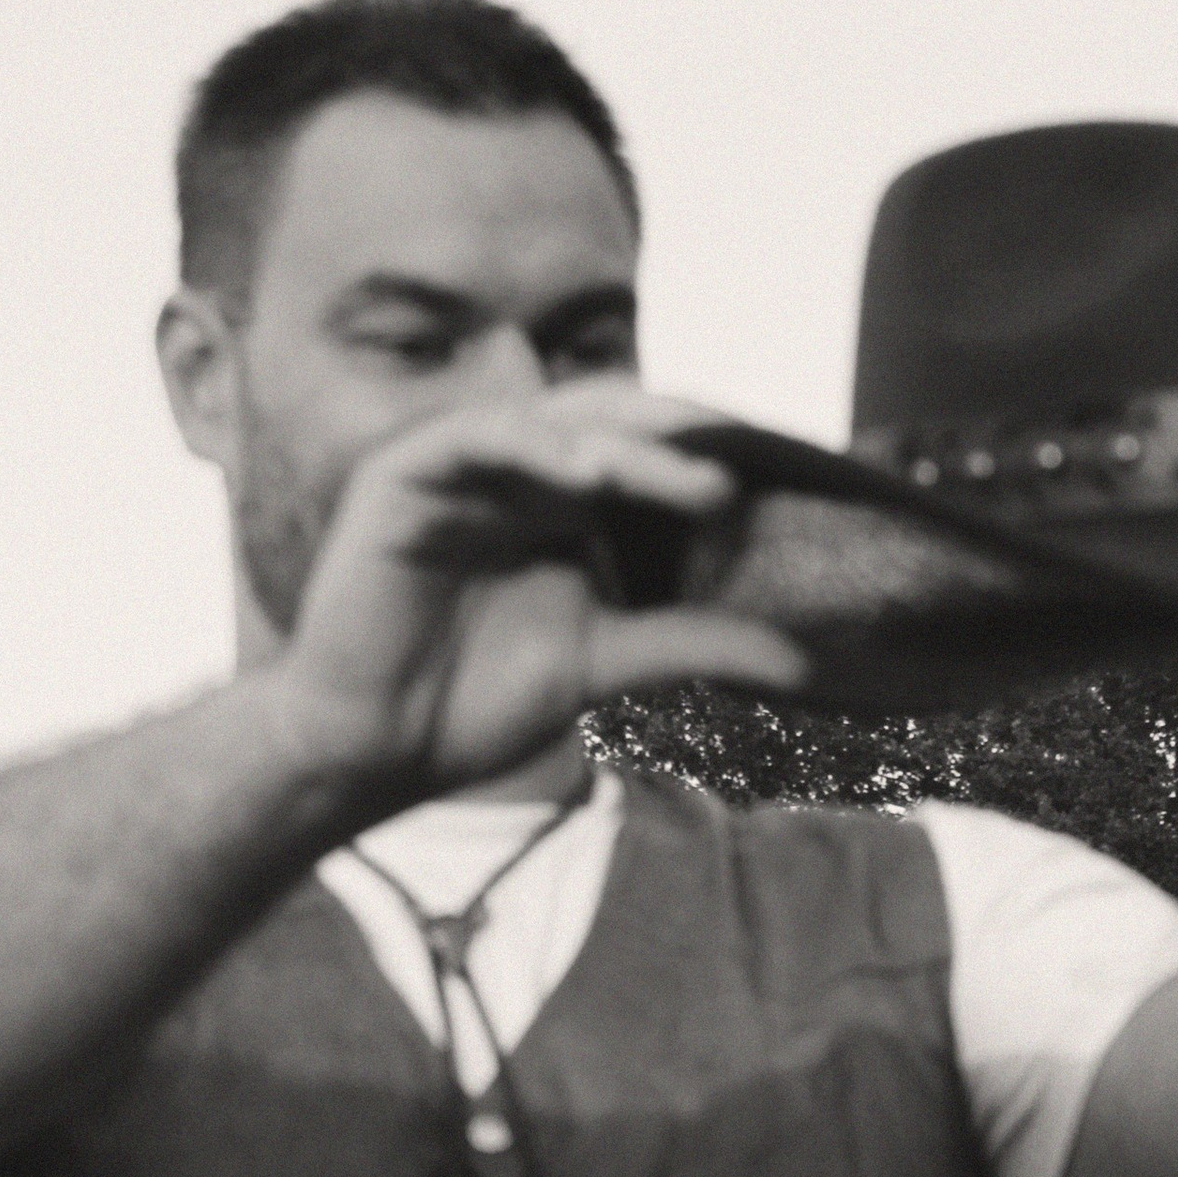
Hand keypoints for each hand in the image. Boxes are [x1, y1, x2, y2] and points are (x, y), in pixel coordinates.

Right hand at [267, 381, 808, 801]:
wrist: (374, 748)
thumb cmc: (471, 703)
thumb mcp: (605, 665)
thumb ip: (694, 645)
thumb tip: (804, 664)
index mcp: (561, 504)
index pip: (647, 455)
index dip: (709, 459)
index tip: (787, 489)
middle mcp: (517, 472)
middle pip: (615, 428)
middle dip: (688, 444)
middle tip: (758, 472)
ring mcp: (463, 466)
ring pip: (561, 428)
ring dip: (634, 451)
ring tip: (704, 484)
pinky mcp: (407, 473)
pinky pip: (482, 440)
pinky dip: (540, 451)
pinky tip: (594, 475)